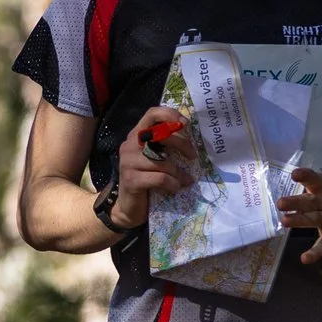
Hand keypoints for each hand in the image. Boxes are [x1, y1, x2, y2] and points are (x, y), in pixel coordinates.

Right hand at [109, 106, 190, 230]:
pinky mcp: (131, 180)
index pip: (152, 114)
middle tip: (192, 156)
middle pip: (160, 134)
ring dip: (178, 172)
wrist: (128, 207)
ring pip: (163, 162)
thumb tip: (191, 139)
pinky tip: (175, 189)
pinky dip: (172, 184)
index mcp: (136, 136)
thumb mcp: (155, 159)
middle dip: (182, 144)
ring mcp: (128, 162)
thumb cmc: (147, 179)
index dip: (170, 114)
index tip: (185, 123)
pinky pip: (160, 178)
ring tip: (186, 180)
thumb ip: (165, 146)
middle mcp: (129, 145)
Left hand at [279, 168, 321, 262]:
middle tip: (280, 203)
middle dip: (295, 202)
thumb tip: (288, 177)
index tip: (295, 174)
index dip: (305, 176)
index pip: (314, 179)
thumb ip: (311, 182)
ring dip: (299, 221)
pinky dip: (315, 252)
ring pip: (314, 220)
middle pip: (310, 202)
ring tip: (285, 221)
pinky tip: (305, 259)